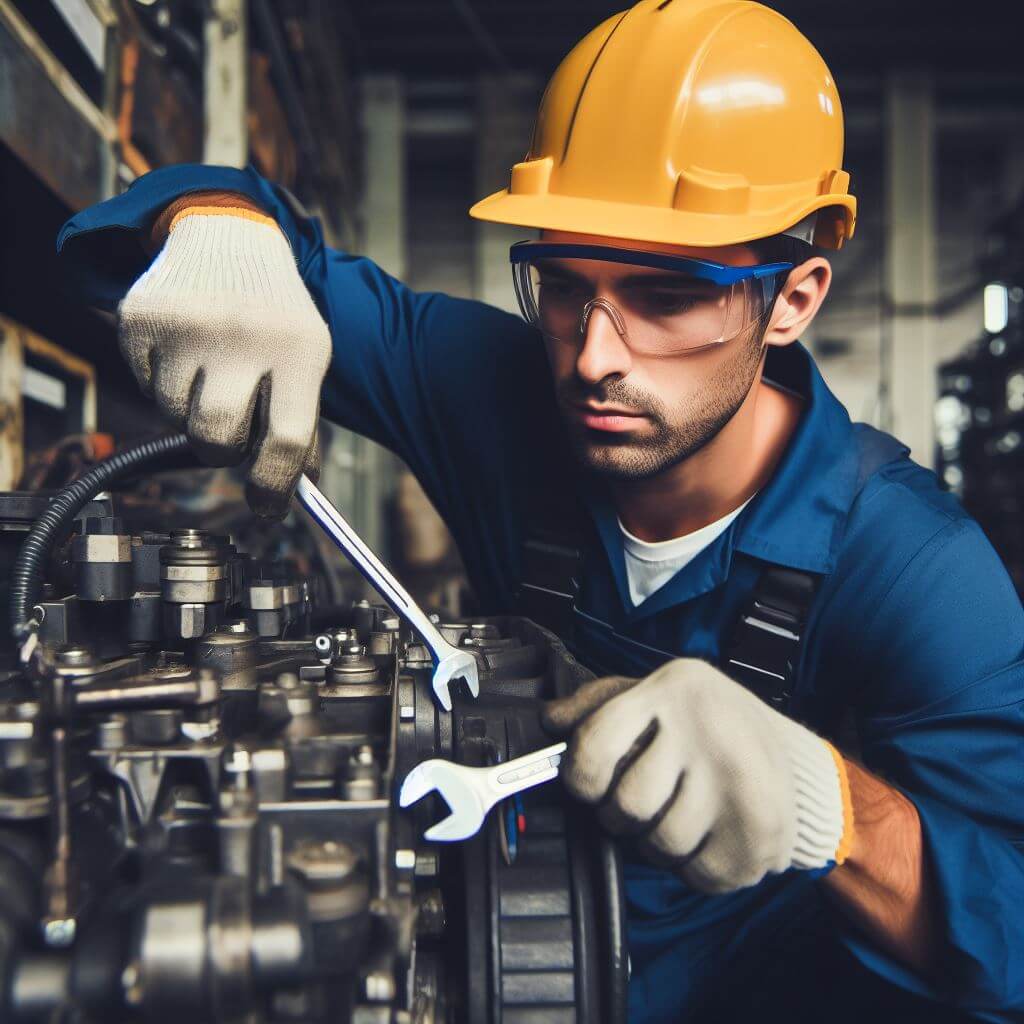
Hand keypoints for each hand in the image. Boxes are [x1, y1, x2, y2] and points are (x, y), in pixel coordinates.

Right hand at [118, 207, 331, 516]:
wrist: (229, 234)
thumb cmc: (275, 312)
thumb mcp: (306, 357)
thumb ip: (302, 423)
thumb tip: (292, 492)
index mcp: (298, 348)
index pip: (287, 440)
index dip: (275, 486)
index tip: (267, 507)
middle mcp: (242, 334)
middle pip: (218, 440)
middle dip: (224, 450)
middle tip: (232, 427)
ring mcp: (186, 325)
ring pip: (174, 418)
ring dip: (191, 410)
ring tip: (212, 369)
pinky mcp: (140, 319)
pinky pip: (144, 387)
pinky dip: (164, 382)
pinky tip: (186, 349)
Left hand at [543, 659, 852, 893]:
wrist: (787, 756)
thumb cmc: (701, 724)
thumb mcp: (649, 694)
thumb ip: (595, 704)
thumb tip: (549, 720)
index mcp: (671, 689)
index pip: (593, 748)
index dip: (581, 778)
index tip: (592, 782)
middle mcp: (707, 728)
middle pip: (625, 806)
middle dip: (623, 814)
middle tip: (650, 797)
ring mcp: (738, 780)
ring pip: (658, 845)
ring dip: (660, 842)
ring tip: (685, 812)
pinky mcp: (761, 830)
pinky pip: (696, 875)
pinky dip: (695, 867)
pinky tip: (711, 833)